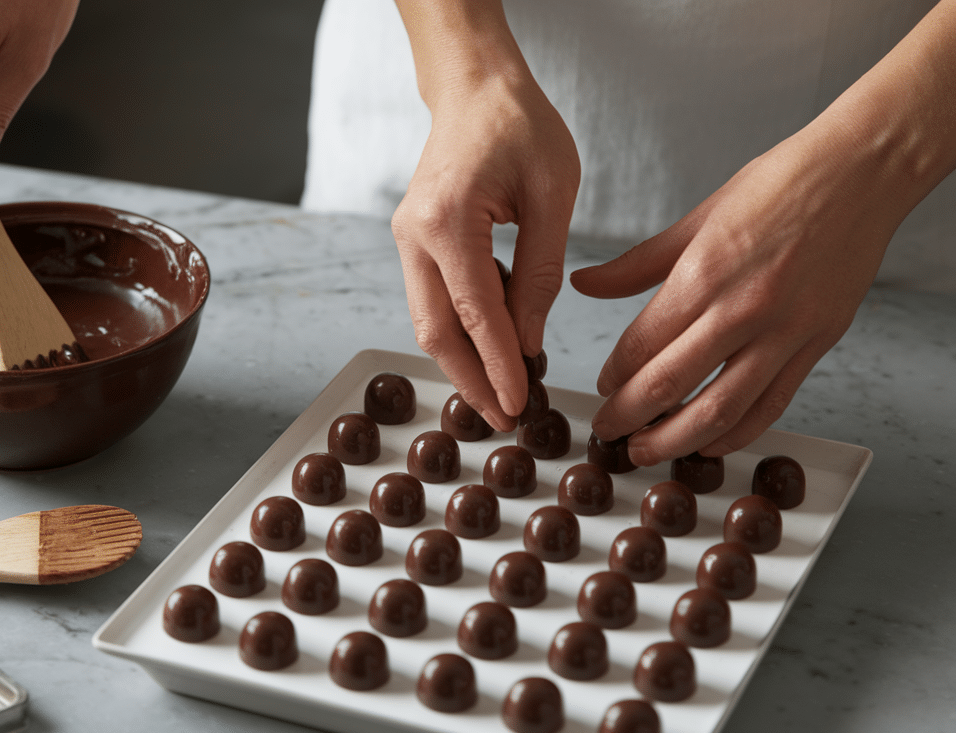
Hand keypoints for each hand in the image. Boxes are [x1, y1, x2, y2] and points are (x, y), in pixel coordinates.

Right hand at [391, 2, 578, 430]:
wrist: (475, 88)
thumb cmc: (519, 126)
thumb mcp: (552, 195)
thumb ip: (541, 272)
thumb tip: (529, 342)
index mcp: (447, 222)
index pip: (476, 314)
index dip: (499, 366)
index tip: (520, 405)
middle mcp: (414, 237)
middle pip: (435, 331)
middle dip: (470, 380)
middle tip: (504, 418)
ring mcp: (407, 240)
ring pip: (428, 321)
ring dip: (462, 361)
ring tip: (501, 393)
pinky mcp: (414, 242)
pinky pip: (434, 299)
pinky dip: (461, 330)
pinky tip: (495, 347)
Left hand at [571, 134, 896, 465]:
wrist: (862, 170)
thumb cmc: (780, 184)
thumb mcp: (697, 218)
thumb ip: (636, 264)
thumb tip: (584, 285)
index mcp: (704, 274)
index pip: (641, 345)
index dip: (613, 376)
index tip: (601, 388)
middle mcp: (742, 309)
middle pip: (670, 383)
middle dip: (629, 417)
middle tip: (608, 432)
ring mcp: (785, 331)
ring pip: (721, 408)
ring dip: (677, 440)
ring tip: (647, 452)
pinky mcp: (818, 343)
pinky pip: (771, 404)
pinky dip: (737, 433)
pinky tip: (710, 444)